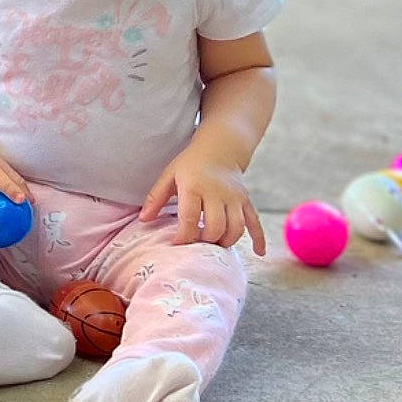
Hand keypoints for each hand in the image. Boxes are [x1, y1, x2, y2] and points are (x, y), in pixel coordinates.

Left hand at [141, 153, 265, 252]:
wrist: (220, 148)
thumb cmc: (190, 164)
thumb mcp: (169, 175)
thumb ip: (156, 198)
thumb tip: (143, 220)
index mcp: (195, 187)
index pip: (189, 218)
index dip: (184, 236)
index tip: (177, 244)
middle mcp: (217, 193)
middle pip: (215, 227)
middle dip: (205, 241)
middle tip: (196, 244)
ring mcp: (235, 198)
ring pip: (235, 228)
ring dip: (225, 241)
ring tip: (213, 245)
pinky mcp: (246, 201)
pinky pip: (255, 222)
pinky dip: (258, 238)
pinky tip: (258, 253)